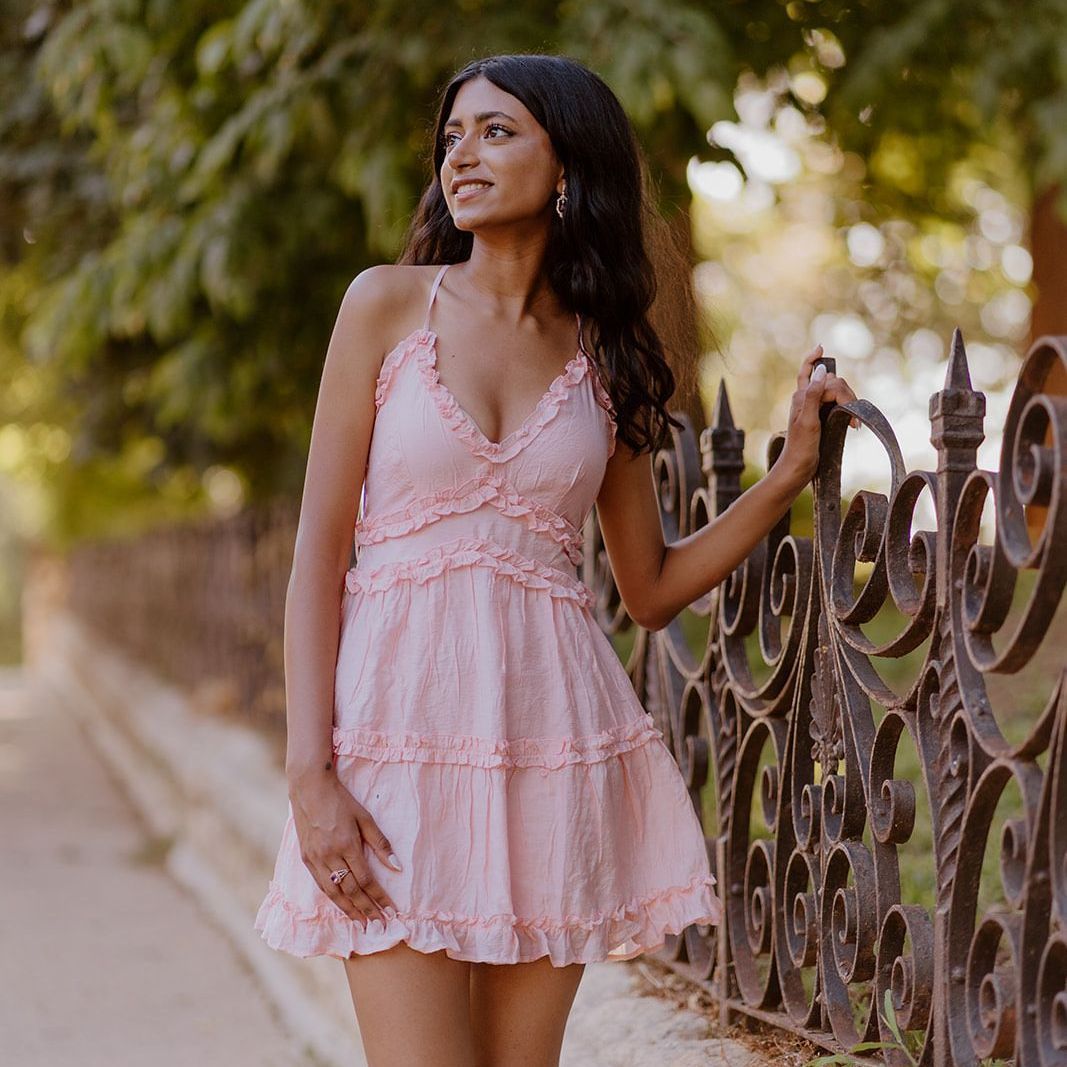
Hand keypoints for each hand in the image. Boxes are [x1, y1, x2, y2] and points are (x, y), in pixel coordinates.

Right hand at [289, 772, 400, 928]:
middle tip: (379, 926)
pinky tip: (342, 907)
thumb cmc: (342, 801)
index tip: (391, 911)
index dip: (379, 897)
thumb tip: (397, 867)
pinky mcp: (306, 859)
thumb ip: (381, 844)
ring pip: (334, 893)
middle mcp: (330, 856)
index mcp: (347, 845)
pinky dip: (333, 899)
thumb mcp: (365, 818)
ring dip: (349, 910)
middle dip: (366, 910)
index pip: (366, 880)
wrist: (310, 789)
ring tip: (362, 924)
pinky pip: (321, 885)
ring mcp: (316, 859)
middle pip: (350, 891)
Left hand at [777, 345, 858, 490]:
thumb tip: (821, 370)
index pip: (812, 373)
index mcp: (801, 396)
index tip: (821, 347)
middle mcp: (806, 399)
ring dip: (848, 402)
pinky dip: (847, 409)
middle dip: (844, 392)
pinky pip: (836, 405)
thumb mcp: (807, 420)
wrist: (798, 469)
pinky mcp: (820, 418)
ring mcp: (814, 408)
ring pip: (836, 393)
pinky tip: (852, 424)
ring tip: (853, 424)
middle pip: (830, 382)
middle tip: (852, 415)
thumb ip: (813, 395)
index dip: (812, 358)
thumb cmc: (801, 447)